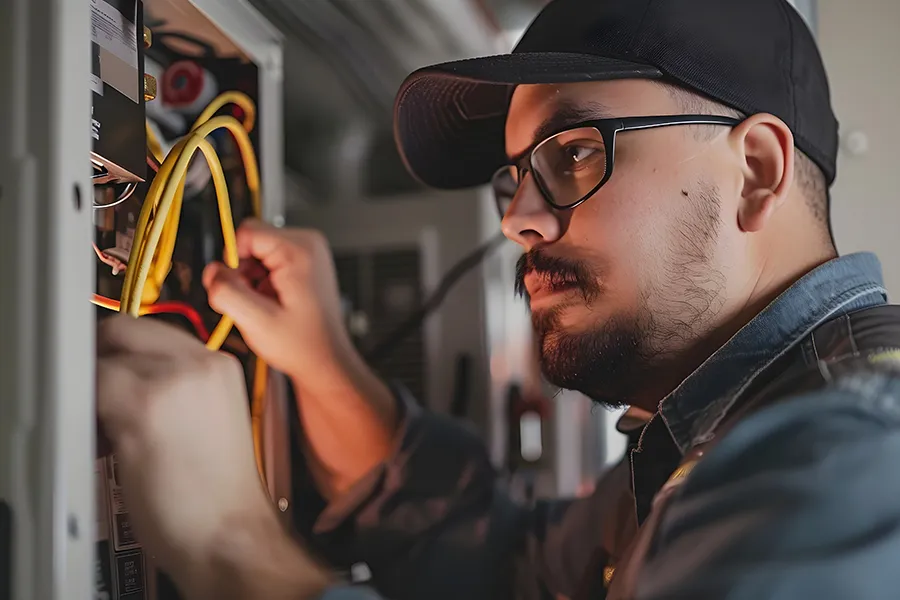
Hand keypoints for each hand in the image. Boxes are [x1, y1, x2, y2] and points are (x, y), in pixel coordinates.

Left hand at [96, 315, 329, 598]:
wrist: (231, 532)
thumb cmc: (220, 493)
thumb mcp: (212, 419)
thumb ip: (176, 386)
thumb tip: (129, 377)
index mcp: (222, 365)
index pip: (155, 331)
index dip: (126, 352)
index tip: (112, 371)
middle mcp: (200, 362)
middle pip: (125, 329)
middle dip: (102, 360)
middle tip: (97, 395)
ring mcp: (172, 379)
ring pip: (103, 358)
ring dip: (93, 389)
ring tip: (105, 429)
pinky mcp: (142, 404)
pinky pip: (91, 387)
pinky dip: (85, 412)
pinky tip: (103, 442)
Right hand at [202, 219, 397, 497]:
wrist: (325, 362)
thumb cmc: (301, 345)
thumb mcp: (256, 321)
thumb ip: (227, 292)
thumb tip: (211, 271)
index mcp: (299, 249)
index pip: (246, 232)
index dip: (233, 260)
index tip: (240, 289)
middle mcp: (307, 244)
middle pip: (250, 241)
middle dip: (243, 272)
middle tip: (255, 304)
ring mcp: (307, 253)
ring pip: (255, 253)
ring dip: (251, 280)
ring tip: (267, 307)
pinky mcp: (303, 264)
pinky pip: (266, 263)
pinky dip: (261, 284)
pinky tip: (273, 305)